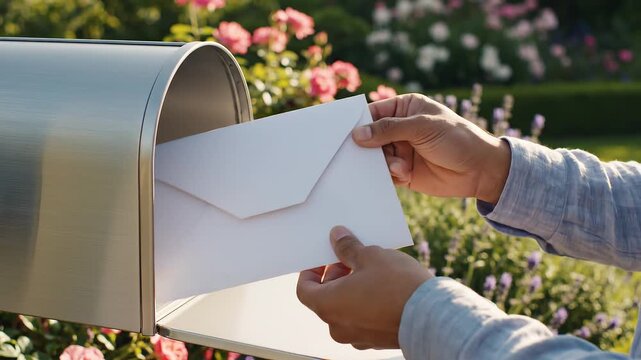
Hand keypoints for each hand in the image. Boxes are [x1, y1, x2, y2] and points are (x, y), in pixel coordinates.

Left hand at [296, 226, 431, 349]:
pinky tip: (383, 286)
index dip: (311, 271)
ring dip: (352, 288)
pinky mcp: (377, 340)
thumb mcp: (370, 256)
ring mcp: (358, 337)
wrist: (432, 316)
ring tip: (370, 269)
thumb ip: (347, 247)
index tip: (323, 257)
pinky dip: (366, 302)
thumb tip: (337, 237)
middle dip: (336, 275)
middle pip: (326, 298)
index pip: (305, 289)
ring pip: (345, 309)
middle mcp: (338, 326)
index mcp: (328, 306)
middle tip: (351, 257)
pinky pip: (363, 318)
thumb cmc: (397, 285)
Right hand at [353, 93, 510, 204]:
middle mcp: (398, 129)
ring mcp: (400, 150)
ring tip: (401, 167)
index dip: (357, 123)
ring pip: (374, 157)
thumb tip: (357, 135)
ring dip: (383, 163)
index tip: (343, 133)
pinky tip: (402, 175)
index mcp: (404, 108)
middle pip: (369, 137)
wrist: (480, 170)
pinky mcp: (402, 172)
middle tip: (361, 155)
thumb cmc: (456, 139)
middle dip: (366, 147)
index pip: (372, 113)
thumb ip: (388, 130)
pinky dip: (387, 176)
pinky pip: (384, 174)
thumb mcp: (422, 127)